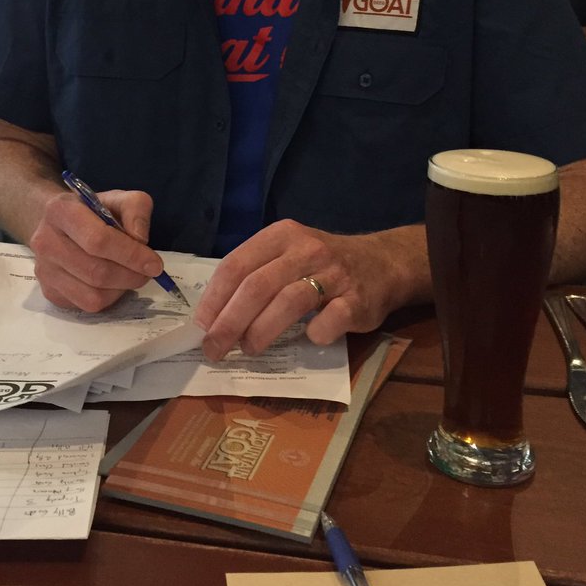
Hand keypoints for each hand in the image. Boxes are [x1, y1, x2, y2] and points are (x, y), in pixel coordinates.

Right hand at [29, 187, 166, 312]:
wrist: (59, 224)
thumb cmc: (92, 211)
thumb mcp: (117, 198)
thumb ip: (136, 209)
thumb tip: (140, 239)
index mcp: (60, 211)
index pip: (98, 240)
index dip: (131, 255)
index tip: (155, 264)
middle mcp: (45, 242)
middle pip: (96, 272)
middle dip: (130, 276)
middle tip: (147, 272)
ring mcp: (44, 270)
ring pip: (92, 295)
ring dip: (121, 290)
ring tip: (129, 275)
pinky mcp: (49, 292)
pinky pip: (86, 306)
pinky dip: (108, 299)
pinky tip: (112, 284)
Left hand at [194, 219, 426, 358]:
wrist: (384, 263)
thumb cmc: (322, 264)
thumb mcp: (287, 254)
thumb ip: (255, 276)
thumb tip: (212, 317)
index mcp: (281, 235)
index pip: (237, 264)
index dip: (214, 298)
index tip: (200, 326)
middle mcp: (306, 249)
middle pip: (257, 286)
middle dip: (229, 322)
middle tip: (214, 348)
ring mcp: (334, 274)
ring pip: (288, 302)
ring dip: (261, 331)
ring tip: (248, 349)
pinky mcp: (358, 299)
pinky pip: (329, 321)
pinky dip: (313, 334)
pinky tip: (308, 339)